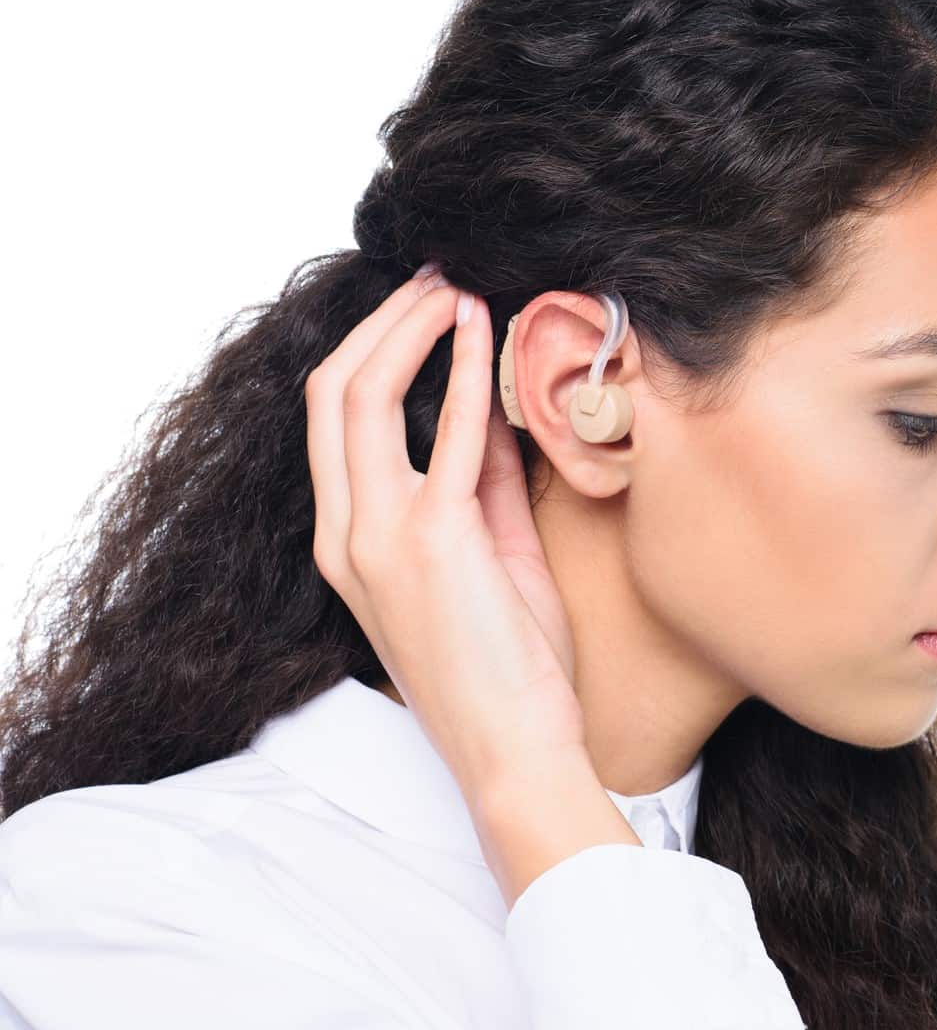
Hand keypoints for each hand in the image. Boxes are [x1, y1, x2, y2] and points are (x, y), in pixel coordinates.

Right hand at [304, 267, 588, 797]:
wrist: (516, 752)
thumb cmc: (507, 666)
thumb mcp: (488, 557)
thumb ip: (480, 480)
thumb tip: (489, 402)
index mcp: (346, 542)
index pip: (333, 421)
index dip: (373, 351)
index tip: (423, 309)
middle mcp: (344, 535)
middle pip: (329, 392)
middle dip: (381, 321)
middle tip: (435, 277)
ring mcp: (377, 538)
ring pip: (358, 395)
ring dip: (410, 328)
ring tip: (455, 287)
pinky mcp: (431, 543)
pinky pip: (442, 431)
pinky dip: (461, 369)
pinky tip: (485, 329)